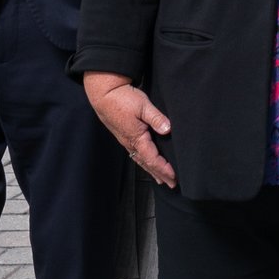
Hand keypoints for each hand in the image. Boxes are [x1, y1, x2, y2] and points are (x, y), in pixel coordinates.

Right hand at [84, 73, 176, 188]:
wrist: (104, 94)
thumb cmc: (123, 98)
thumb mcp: (143, 106)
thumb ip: (156, 118)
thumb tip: (168, 129)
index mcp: (137, 138)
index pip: (153, 159)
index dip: (164, 169)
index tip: (174, 177)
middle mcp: (130, 143)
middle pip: (147, 164)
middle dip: (160, 174)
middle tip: (171, 184)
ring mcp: (126, 140)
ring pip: (140, 160)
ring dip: (151, 170)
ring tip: (160, 179)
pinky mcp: (124, 135)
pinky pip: (135, 154)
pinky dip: (143, 161)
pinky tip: (145, 161)